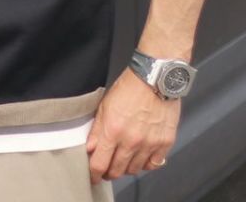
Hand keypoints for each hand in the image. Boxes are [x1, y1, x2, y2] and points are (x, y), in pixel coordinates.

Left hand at [86, 67, 179, 183]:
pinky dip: (145, 164)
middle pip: (117, 170)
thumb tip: (90, 148)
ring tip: (122, 159)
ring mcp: (150, 144)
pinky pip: (153, 164)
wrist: (154, 78)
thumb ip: (97, 130)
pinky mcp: (165, 143)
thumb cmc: (129, 88)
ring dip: (125, 168)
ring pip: (134, 169)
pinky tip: (140, 157)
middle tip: (106, 169)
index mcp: (113, 130)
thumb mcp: (105, 106)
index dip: (93, 173)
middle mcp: (131, 141)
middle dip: (108, 172)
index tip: (92, 175)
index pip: (99, 163)